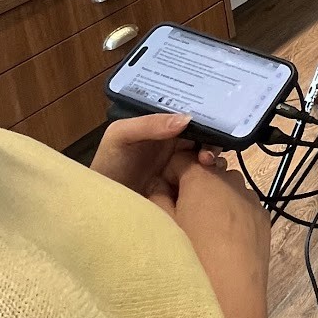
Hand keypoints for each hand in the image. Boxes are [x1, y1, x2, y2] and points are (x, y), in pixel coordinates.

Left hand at [90, 113, 224, 200]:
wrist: (102, 203)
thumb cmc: (108, 164)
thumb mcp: (121, 135)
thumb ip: (150, 123)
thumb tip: (188, 118)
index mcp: (160, 124)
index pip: (188, 114)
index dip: (203, 115)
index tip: (215, 122)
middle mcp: (174, 141)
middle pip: (202, 133)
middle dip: (212, 137)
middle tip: (209, 151)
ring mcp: (181, 163)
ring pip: (205, 153)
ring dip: (212, 155)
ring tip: (208, 163)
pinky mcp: (185, 184)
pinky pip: (203, 175)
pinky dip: (211, 173)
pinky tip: (211, 176)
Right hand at [171, 159, 271, 317]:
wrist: (230, 298)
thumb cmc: (189, 258)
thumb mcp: (162, 225)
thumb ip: (157, 196)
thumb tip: (161, 183)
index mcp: (203, 178)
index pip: (181, 159)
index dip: (168, 175)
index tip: (162, 197)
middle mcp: (232, 181)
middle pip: (207, 172)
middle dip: (192, 186)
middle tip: (181, 216)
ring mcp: (252, 200)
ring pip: (228, 188)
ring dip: (214, 199)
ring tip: (203, 232)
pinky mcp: (264, 221)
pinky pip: (243, 207)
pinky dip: (231, 215)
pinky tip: (223, 242)